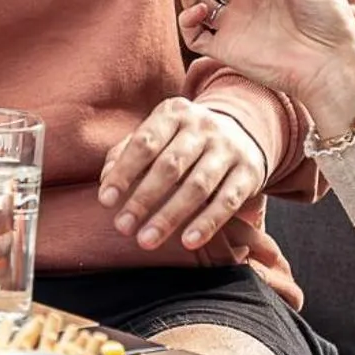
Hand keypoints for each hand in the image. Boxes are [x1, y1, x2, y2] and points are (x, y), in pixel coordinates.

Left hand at [97, 97, 265, 250]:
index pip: (145, 142)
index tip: (106, 200)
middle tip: (123, 226)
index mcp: (174, 113)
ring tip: (147, 240)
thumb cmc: (185, 139)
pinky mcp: (249, 172)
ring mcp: (228, 148)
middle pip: (170, 165)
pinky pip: (227, 201)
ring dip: (170, 216)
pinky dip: (207, 223)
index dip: (123, 172)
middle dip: (143, 199)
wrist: (244, 130)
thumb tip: (105, 179)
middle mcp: (203, 127)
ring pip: (197, 185)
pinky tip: (188, 242)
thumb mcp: (159, 134)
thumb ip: (128, 152)